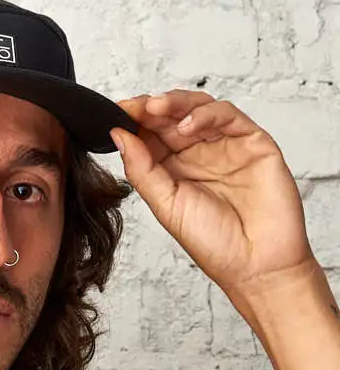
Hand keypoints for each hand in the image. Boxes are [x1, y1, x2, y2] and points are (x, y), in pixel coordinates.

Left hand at [110, 90, 316, 297]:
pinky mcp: (253, 143)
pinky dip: (206, 114)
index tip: (114, 113)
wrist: (255, 265)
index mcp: (173, 169)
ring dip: (175, 104)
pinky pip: (229, 116)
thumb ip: (141, 170)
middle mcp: (199, 154)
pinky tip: (186, 126)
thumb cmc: (214, 242)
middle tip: (132, 107)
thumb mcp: (165, 205)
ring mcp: (226, 146)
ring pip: (199, 108)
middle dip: (150, 108)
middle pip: (172, 117)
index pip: (150, 135)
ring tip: (154, 109)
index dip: (133, 121)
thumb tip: (118, 135)